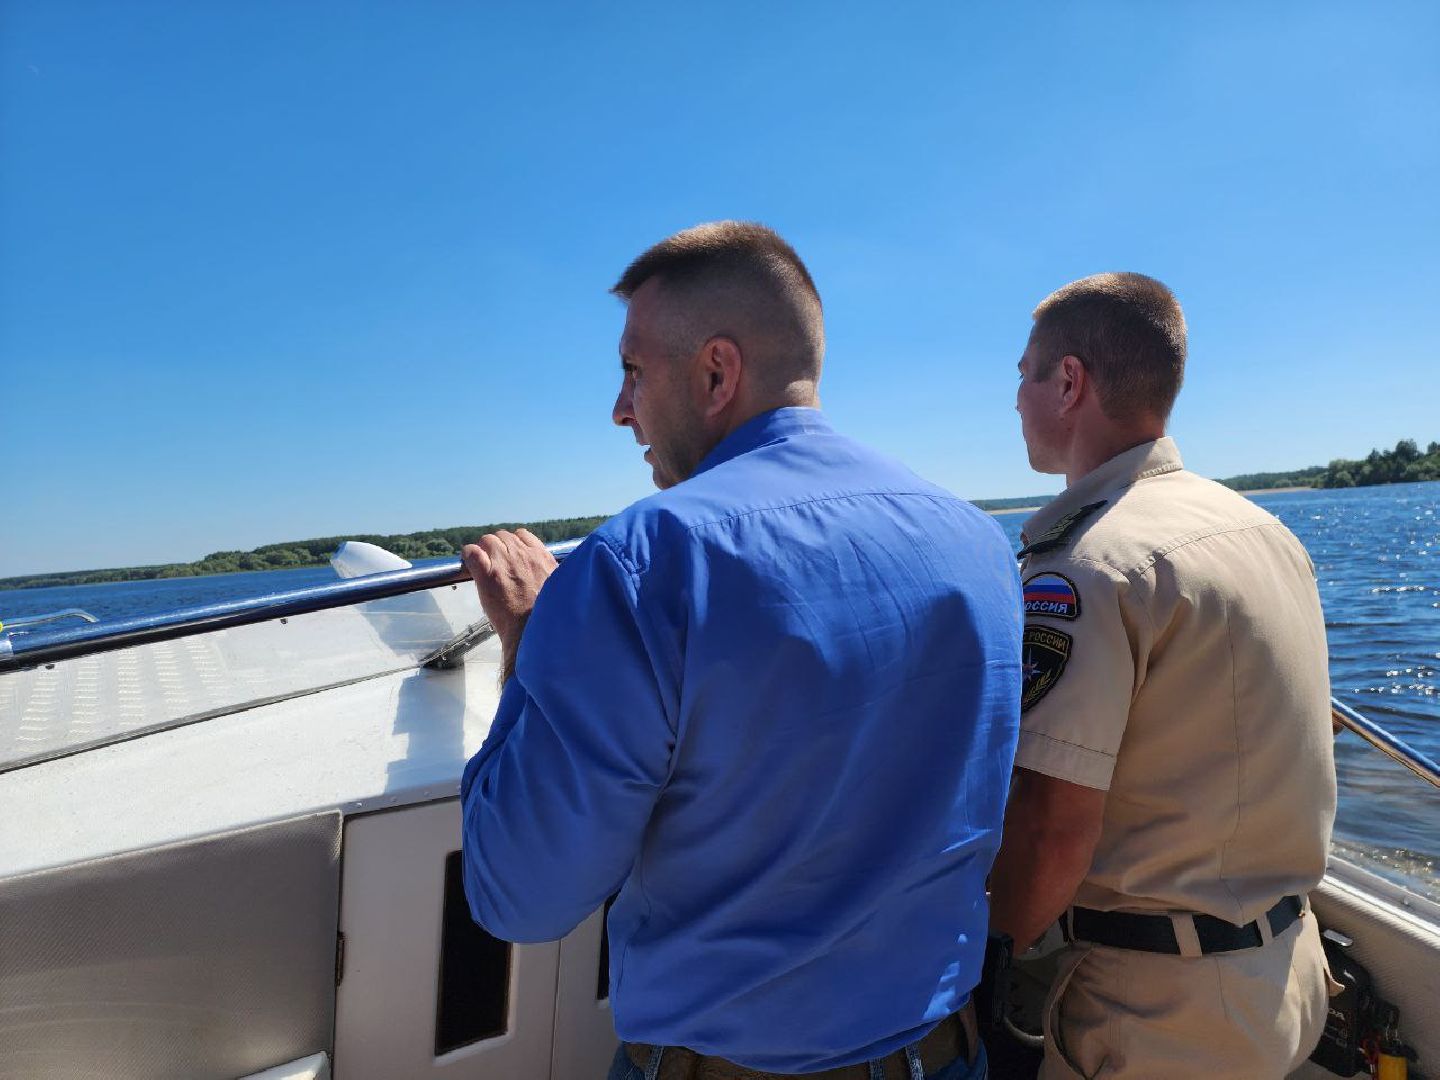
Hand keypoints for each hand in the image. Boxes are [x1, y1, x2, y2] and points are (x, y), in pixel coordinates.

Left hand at [461, 529, 557, 663]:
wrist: (533, 632)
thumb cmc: (545, 616)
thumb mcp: (557, 588)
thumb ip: (550, 575)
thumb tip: (544, 575)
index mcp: (542, 557)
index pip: (523, 535)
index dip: (513, 544)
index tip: (509, 556)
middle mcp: (524, 555)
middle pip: (504, 536)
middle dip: (498, 547)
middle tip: (495, 564)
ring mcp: (504, 563)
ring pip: (488, 540)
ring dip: (484, 551)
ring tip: (483, 566)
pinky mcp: (487, 575)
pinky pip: (472, 552)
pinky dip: (469, 555)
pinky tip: (469, 565)